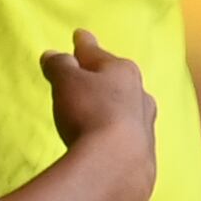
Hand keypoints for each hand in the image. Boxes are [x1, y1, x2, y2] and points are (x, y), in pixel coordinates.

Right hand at [35, 33, 159, 200]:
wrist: (115, 166)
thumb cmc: (89, 112)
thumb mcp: (66, 82)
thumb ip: (59, 65)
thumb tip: (54, 54)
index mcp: (123, 71)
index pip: (97, 53)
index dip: (84, 45)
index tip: (79, 35)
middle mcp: (141, 96)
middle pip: (118, 81)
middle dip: (104, 78)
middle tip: (88, 76)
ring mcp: (146, 128)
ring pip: (127, 111)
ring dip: (113, 110)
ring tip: (98, 113)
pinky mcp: (145, 157)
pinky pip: (127, 140)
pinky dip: (115, 138)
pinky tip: (106, 145)